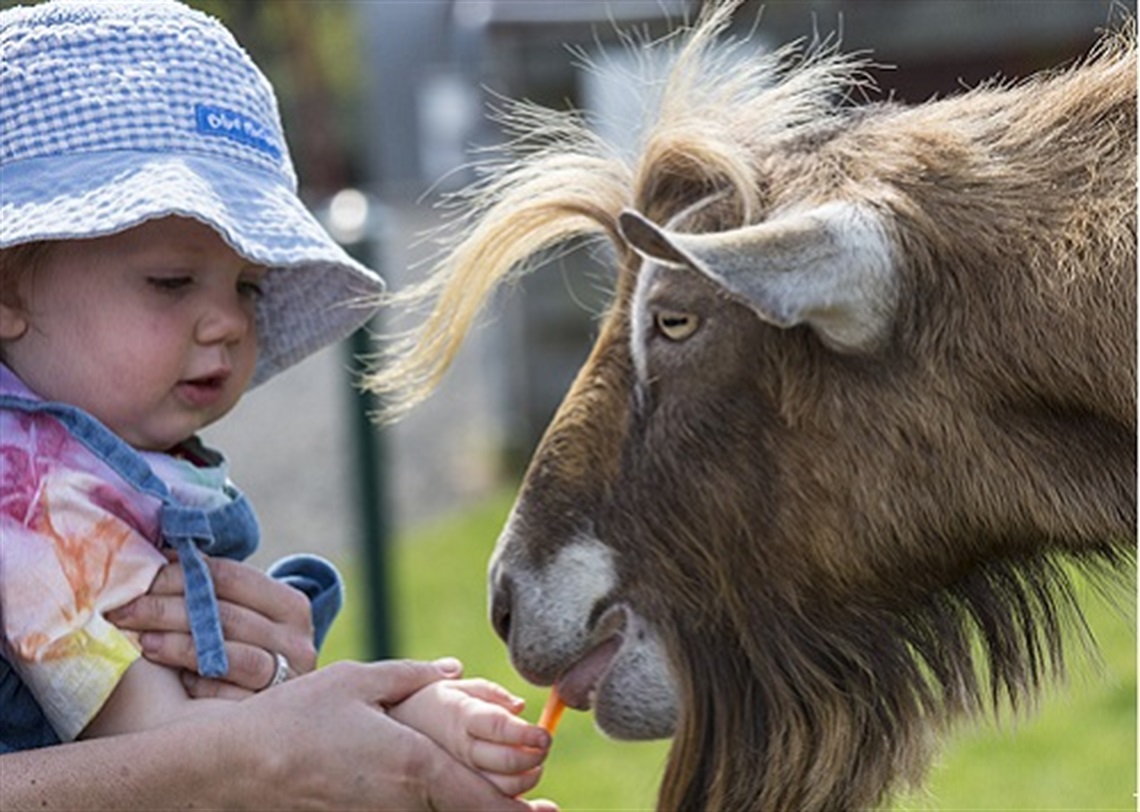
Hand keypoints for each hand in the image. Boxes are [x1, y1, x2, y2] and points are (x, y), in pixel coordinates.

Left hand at [107, 554, 315, 696]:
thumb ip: (212, 589)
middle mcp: (296, 638)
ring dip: (177, 646)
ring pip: (227, 654)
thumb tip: (156, 550)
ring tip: (140, 642)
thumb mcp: (242, 615)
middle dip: (165, 609)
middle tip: (121, 609)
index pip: (229, 576)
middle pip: (224, 614)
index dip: (178, 573)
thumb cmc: (245, 651)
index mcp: (290, 604)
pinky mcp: (269, 708)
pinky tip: (174, 682)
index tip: (137, 576)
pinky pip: (228, 694)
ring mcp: (286, 676)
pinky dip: (199, 685)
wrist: (278, 713)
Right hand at [232, 659, 559, 810]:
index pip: (480, 800)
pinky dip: (435, 809)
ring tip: (505, 800)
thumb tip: (452, 671)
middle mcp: (402, 802)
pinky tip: (439, 794)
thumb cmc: (296, 717)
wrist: (232, 766)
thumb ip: (411, 676)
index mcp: (411, 763)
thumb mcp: (357, 681)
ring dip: (467, 808)